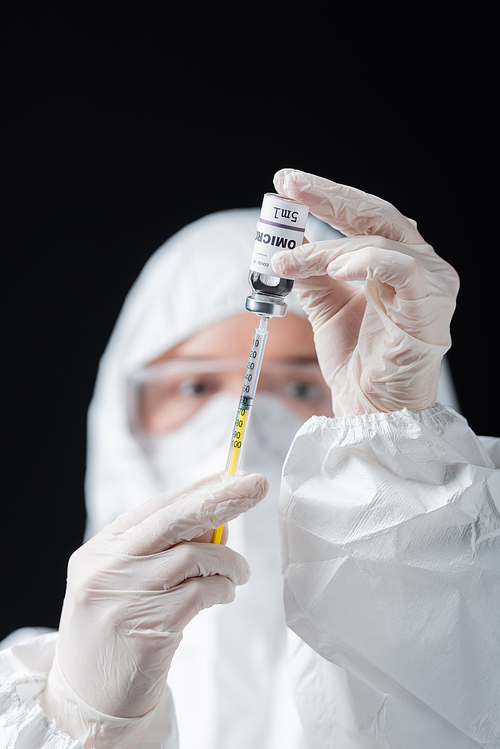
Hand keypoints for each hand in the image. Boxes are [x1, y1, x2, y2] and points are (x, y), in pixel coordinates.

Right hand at [41, 472, 267, 737]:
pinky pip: (200, 594)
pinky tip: (226, 593)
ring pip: (193, 556)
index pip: (155, 507)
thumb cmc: (115, 630)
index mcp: (99, 550)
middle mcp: (106, 570)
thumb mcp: (123, 581)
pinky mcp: (146, 631)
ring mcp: (123, 600)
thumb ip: (161, 549)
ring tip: (240, 571)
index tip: (233, 475)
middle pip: (173, 520)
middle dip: (221, 498)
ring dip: (228, 560)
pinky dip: (222, 588)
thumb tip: (218, 515)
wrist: (87, 701)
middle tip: (257, 485)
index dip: (197, 489)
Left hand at [272, 169, 458, 415]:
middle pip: (373, 214)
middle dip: (327, 196)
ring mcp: (428, 280)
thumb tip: (285, 242)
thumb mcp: (324, 308)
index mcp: (391, 260)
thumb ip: (312, 273)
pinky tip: (336, 267)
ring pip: (376, 240)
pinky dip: (366, 261)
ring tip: (290, 260)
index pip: (360, 217)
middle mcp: (415, 262)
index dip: (324, 197)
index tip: (285, 184)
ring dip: (327, 248)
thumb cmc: (356, 360)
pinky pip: (401, 267)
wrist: (372, 407)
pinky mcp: (430, 302)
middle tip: (289, 185)